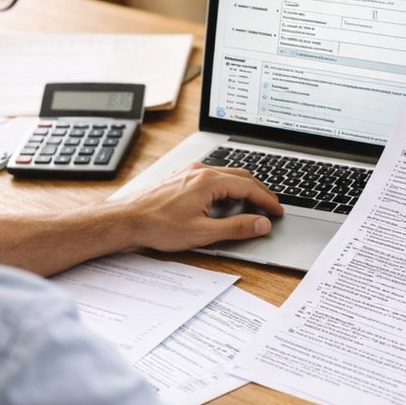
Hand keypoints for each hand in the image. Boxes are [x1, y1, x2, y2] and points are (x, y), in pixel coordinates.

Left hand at [120, 163, 284, 251]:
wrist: (127, 220)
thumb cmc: (158, 226)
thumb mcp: (203, 233)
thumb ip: (236, 228)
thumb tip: (260, 224)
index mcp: (209, 181)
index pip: (249, 187)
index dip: (267, 200)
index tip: (278, 211)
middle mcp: (200, 171)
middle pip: (241, 176)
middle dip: (259, 191)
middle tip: (271, 206)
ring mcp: (190, 172)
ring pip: (227, 174)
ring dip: (243, 187)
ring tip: (253, 203)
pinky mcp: (181, 177)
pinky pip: (212, 176)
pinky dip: (227, 186)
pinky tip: (226, 198)